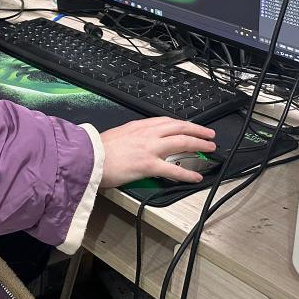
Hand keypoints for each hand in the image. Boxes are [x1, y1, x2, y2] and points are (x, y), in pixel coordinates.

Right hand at [99, 117, 216, 186]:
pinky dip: (187, 173)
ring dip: (199, 145)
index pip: (166, 121)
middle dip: (197, 131)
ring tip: (210, 149)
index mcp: (138, 126)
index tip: (191, 126)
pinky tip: (196, 177)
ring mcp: (149, 148)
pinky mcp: (148, 164)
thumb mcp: (117, 135)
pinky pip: (173, 169)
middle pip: (179, 128)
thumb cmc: (98, 149)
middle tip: (209, 135)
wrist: (88, 157)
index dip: (182, 123)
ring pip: (181, 143)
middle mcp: (146, 134)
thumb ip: (131, 137)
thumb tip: (139, 143)